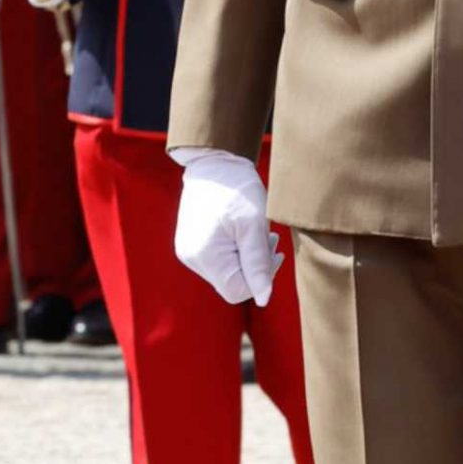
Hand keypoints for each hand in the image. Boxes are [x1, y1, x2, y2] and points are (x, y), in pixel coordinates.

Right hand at [173, 150, 280, 305]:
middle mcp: (191, 259)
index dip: (261, 278)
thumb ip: (258, 265)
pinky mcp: (190, 245)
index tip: (274, 251)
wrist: (214, 163)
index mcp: (206, 257)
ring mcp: (188, 252)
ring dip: (246, 257)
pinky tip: (242, 231)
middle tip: (269, 238)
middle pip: (232, 283)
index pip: (239, 292)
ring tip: (257, 233)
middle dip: (255, 266)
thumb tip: (264, 300)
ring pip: (226, 272)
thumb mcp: (254, 226)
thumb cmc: (237, 190)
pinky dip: (234, 251)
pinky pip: (218, 260)